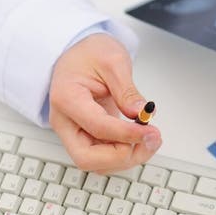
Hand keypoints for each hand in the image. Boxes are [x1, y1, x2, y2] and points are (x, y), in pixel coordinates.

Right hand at [49, 33, 161, 172]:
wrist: (79, 51)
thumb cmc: (91, 53)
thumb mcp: (114, 61)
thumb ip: (127, 90)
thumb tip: (142, 114)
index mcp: (66, 98)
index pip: (96, 126)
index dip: (125, 133)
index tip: (149, 131)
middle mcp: (65, 121)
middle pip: (87, 157)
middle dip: (122, 156)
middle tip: (150, 141)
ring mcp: (73, 131)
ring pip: (95, 162)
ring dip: (125, 158)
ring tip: (151, 139)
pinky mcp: (85, 135)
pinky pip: (101, 155)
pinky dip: (122, 153)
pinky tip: (140, 139)